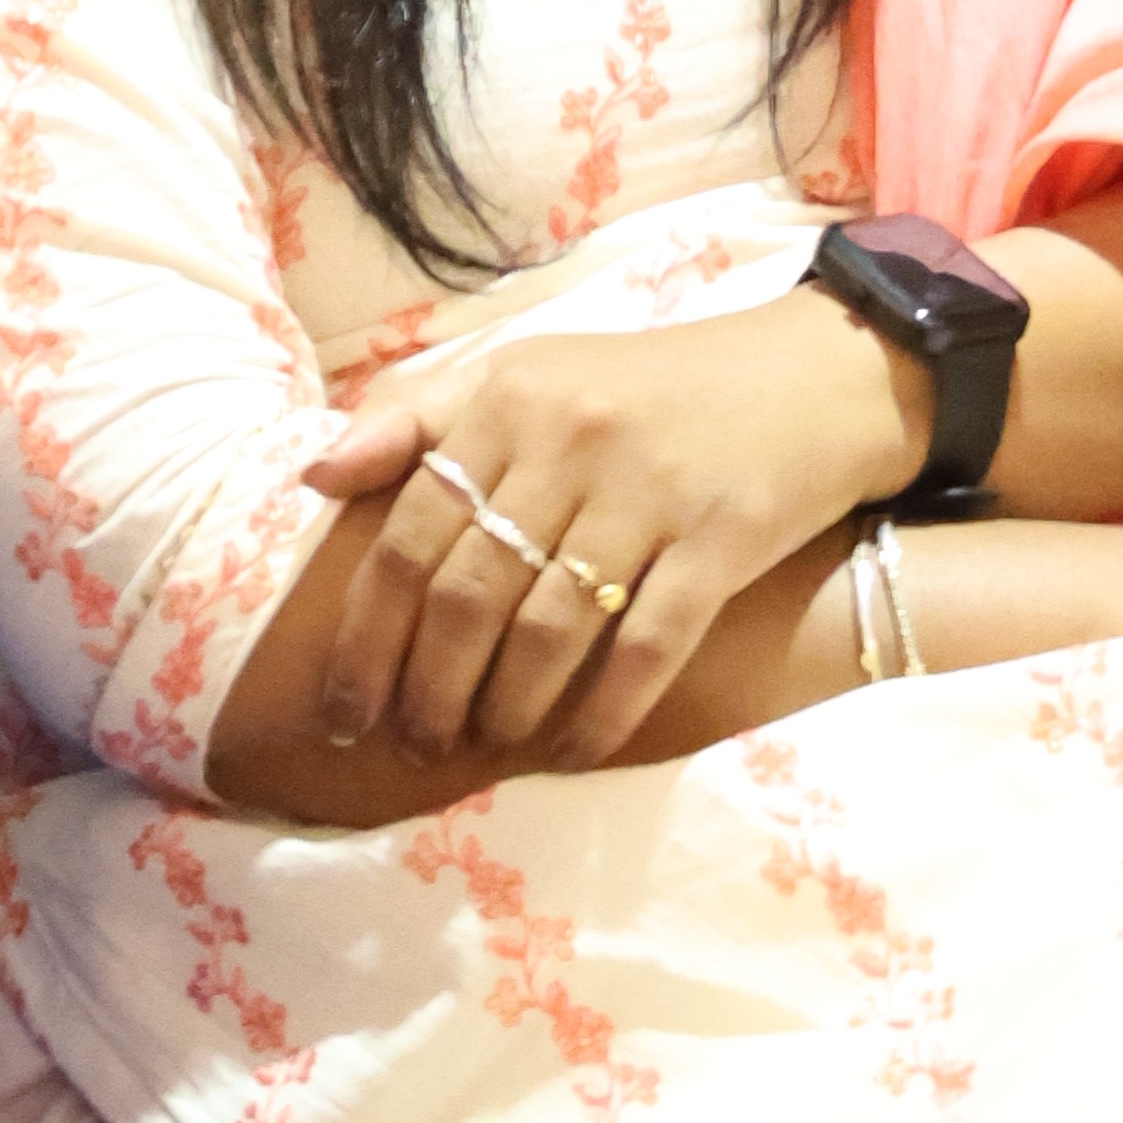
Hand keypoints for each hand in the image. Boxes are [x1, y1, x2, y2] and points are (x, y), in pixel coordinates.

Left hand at [299, 291, 923, 771]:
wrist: (807, 374)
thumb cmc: (644, 387)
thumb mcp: (527, 372)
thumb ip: (418, 417)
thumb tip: (315, 477)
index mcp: (508, 399)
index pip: (409, 532)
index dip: (368, 632)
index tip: (344, 703)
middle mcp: (569, 441)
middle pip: (469, 591)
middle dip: (425, 685)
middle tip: (410, 741)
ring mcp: (649, 492)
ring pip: (549, 628)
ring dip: (505, 705)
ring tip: (481, 745)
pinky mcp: (721, 540)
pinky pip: (646, 647)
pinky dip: (602, 711)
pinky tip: (573, 750)